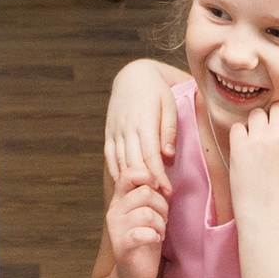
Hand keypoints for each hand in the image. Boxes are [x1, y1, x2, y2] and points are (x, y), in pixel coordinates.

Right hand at [103, 172, 169, 277]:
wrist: (135, 274)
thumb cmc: (145, 240)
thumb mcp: (148, 212)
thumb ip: (150, 195)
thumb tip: (161, 180)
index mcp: (120, 199)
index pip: (129, 173)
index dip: (148, 176)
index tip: (160, 190)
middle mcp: (114, 211)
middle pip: (145, 192)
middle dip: (162, 205)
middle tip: (163, 219)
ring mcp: (115, 229)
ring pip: (146, 213)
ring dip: (160, 223)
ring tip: (159, 232)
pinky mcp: (121, 247)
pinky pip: (140, 234)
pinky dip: (154, 236)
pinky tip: (155, 240)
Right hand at [104, 65, 180, 193]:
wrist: (132, 76)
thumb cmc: (157, 91)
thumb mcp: (169, 105)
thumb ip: (168, 130)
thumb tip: (167, 154)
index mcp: (143, 122)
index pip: (151, 156)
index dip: (158, 176)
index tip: (167, 191)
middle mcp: (126, 128)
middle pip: (135, 163)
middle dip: (146, 184)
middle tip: (158, 201)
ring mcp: (115, 131)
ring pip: (121, 162)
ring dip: (131, 181)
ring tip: (143, 197)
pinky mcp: (109, 133)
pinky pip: (110, 157)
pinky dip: (116, 172)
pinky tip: (123, 185)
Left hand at [225, 101, 278, 218]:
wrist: (264, 212)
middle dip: (275, 115)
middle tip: (270, 127)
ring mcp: (258, 140)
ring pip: (257, 113)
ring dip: (256, 122)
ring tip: (255, 136)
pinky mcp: (239, 146)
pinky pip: (237, 126)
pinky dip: (239, 133)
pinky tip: (242, 145)